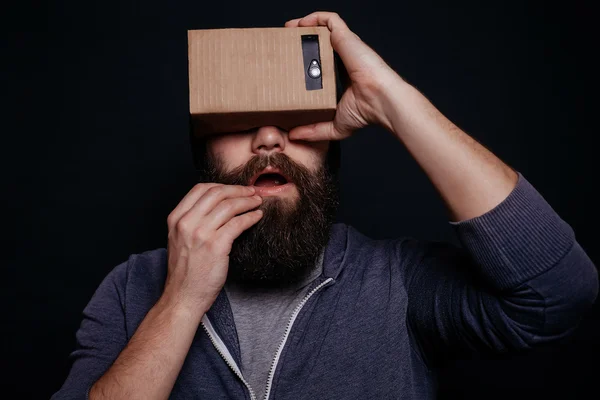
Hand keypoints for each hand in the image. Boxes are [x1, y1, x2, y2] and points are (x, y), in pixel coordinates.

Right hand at [164, 184, 262, 311]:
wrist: (183, 296)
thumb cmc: (185, 271)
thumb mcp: (180, 239)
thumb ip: (193, 220)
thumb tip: (219, 205)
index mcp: (176, 218)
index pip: (200, 189)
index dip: (222, 185)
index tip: (236, 188)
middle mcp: (186, 223)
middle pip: (217, 193)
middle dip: (238, 190)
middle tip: (252, 192)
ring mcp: (200, 234)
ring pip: (229, 206)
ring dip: (248, 201)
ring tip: (257, 202)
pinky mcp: (216, 246)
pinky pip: (238, 223)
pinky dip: (250, 217)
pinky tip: (257, 217)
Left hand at [285, 11, 402, 140]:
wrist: (380, 101)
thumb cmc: (365, 113)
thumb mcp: (334, 126)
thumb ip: (313, 130)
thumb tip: (293, 135)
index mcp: (342, 76)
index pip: (321, 64)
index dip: (304, 61)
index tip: (287, 64)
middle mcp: (343, 59)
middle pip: (319, 44)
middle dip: (300, 42)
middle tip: (282, 46)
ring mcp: (345, 47)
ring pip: (322, 28)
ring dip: (304, 25)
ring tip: (286, 29)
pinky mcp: (346, 38)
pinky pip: (330, 19)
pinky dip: (315, 17)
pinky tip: (299, 23)